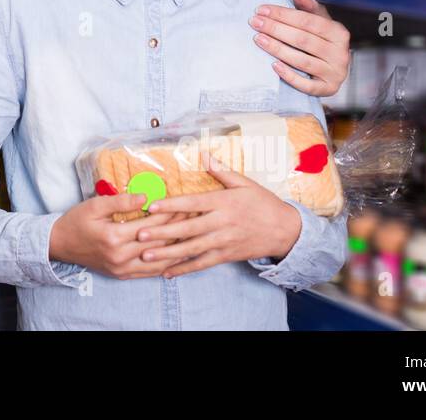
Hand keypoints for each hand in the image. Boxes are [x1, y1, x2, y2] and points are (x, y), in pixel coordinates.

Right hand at [49, 194, 190, 279]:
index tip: (186, 204)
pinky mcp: (122, 275)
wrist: (60, 245)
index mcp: (114, 237)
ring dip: (177, 248)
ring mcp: (122, 268)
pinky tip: (178, 256)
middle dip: (179, 229)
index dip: (170, 213)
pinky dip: (166, 264)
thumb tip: (147, 197)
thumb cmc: (76, 221)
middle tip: (196, 218)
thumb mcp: (95, 205)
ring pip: (158, 260)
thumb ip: (121, 201)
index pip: (151, 224)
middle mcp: (121, 256)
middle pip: (159, 242)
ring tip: (193, 236)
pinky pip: (150, 272)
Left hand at [134, 157, 302, 277]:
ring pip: (191, 249)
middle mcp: (221, 223)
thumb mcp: (244, 183)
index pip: (193, 203)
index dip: (171, 205)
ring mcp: (223, 242)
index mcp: (223, 202)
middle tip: (139, 234)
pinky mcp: (226, 256)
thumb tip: (203, 153)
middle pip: (188, 229)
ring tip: (145, 256)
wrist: (286, 231)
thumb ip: (221, 170)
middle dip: (162, 232)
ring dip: (167, 254)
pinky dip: (183, 269)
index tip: (151, 206)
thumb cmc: (263, 203)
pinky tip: (166, 272)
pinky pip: (202, 264)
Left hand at [250, 0, 350, 96]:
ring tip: (258, 39)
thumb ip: (308, 7)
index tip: (262, 10)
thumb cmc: (323, 41)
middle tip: (255, 23)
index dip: (283, 15)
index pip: (308, 21)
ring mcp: (335, 73)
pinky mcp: (328, 89)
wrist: (334, 70)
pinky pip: (306, 84)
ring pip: (302, 61)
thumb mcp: (320, 22)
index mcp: (339, 32)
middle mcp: (340, 53)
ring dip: (277, 49)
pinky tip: (273, 65)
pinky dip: (289, 75)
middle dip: (276, 29)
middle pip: (303, 40)